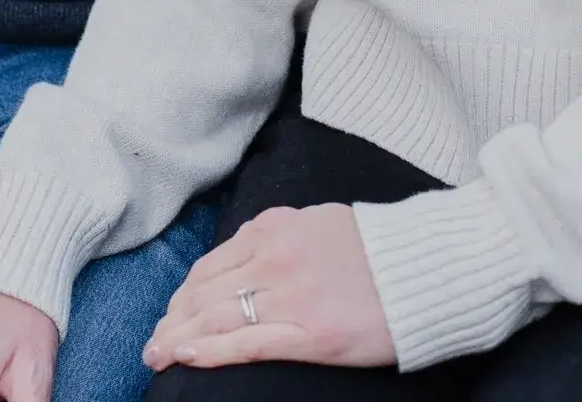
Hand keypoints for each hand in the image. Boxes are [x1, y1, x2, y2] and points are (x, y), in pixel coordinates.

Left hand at [142, 205, 393, 374]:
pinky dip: (210, 350)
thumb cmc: (378, 249)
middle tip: (153, 345)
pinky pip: (247, 343)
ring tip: (158, 356)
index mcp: (277, 227)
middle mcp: (276, 256)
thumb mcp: (320, 224)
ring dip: (179, 338)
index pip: (211, 264)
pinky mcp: (312, 334)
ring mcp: (292, 296)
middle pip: (205, 292)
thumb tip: (247, 256)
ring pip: (217, 317)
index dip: (183, 295)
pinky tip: (185, 356)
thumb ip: (280, 237)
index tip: (169, 315)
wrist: (428, 266)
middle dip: (172, 320)